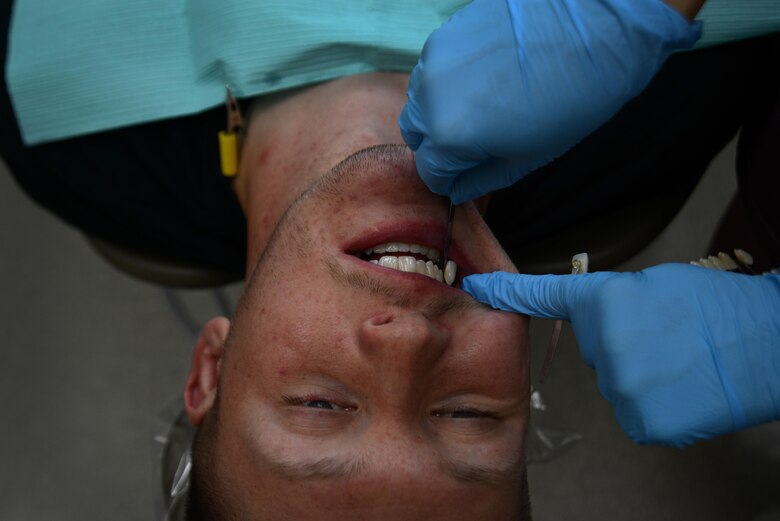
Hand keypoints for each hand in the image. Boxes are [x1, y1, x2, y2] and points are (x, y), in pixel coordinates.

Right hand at [399, 0, 700, 203]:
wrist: (597, 22)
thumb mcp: (528, 156)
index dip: (449, 179)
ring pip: (420, 99)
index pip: (428, 171)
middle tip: (476, 142)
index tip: (467, 175)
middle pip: (415, 134)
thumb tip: (457, 189)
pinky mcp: (445, 30)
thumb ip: (482, 179)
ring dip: (440, 110)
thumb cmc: (573, 97)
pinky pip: (433, 68)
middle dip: (439, 145)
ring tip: (483, 105)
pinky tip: (486, 75)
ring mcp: (434, 57)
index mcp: (450, 135)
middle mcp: (430, 96)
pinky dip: (449, 81)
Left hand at [462, 264, 779, 446]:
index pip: (545, 296)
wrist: (770, 343)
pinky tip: (683, 389)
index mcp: (605, 301)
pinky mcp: (643, 422)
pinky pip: (636, 413)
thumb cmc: (720, 309)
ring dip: (641, 377)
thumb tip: (600, 319)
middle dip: (621, 346)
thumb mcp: (657, 285)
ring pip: (617, 384)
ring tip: (681, 363)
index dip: (507, 293)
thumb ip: (614, 301)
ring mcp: (622, 388)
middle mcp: (604, 345)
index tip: (478, 290)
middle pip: (596, 352)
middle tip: (666, 338)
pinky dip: (656, 405)